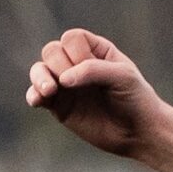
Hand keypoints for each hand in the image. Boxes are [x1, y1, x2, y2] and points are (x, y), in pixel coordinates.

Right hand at [26, 28, 169, 159]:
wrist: (138, 132)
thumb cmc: (136, 99)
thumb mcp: (122, 77)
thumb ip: (93, 70)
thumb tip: (63, 79)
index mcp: (95, 50)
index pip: (72, 38)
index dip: (77, 52)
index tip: (93, 70)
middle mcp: (76, 65)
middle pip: (52, 51)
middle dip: (59, 64)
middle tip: (72, 83)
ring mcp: (66, 85)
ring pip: (39, 70)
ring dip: (39, 77)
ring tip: (50, 90)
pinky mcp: (59, 106)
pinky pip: (37, 96)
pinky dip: (33, 95)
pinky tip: (38, 100)